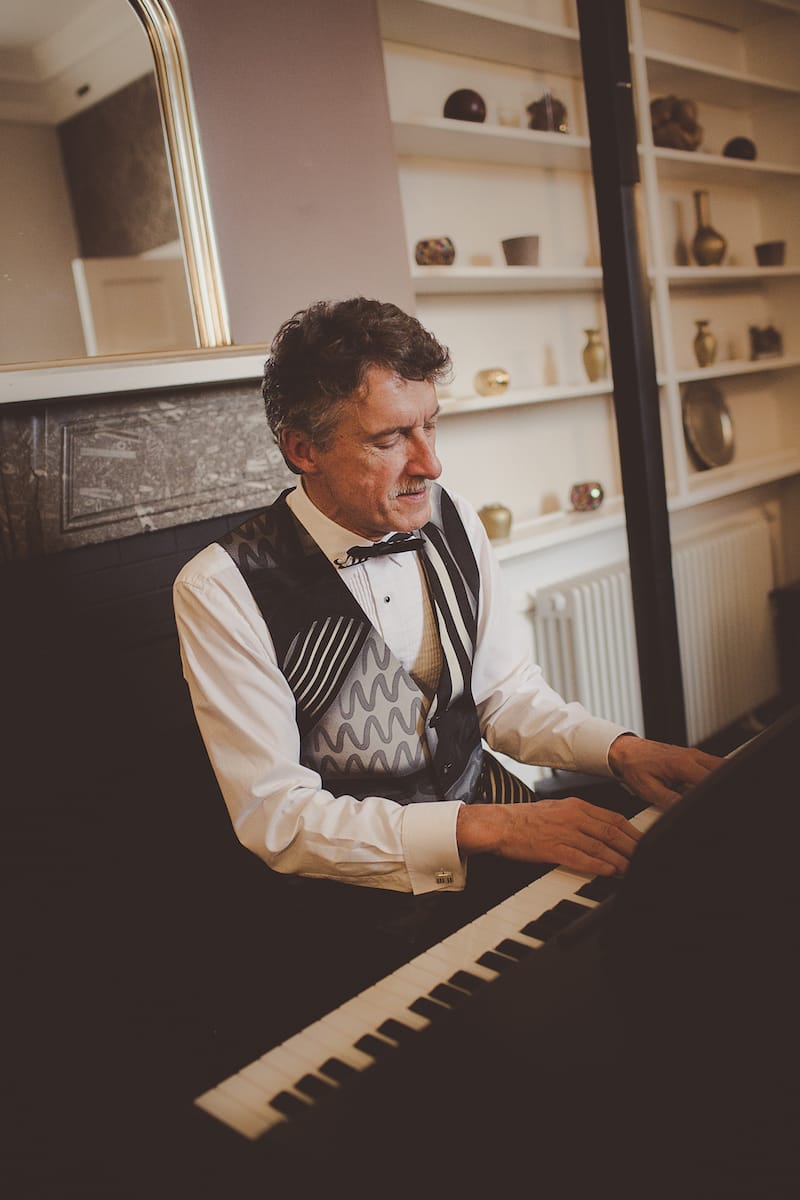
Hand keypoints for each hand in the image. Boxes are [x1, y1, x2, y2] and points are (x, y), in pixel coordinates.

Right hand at [457, 797, 642, 877]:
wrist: (499, 824)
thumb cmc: (525, 819)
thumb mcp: (558, 809)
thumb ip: (581, 817)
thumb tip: (603, 830)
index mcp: (576, 806)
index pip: (613, 818)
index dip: (632, 833)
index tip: (645, 843)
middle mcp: (573, 817)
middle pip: (612, 832)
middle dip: (632, 847)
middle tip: (646, 859)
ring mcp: (563, 832)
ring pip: (600, 846)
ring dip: (619, 860)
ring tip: (633, 870)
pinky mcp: (552, 849)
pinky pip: (579, 858)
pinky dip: (597, 865)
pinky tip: (608, 871)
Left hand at [607, 733, 722, 808]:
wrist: (627, 751)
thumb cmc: (635, 767)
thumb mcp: (648, 789)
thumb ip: (669, 800)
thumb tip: (684, 810)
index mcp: (681, 764)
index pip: (711, 780)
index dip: (719, 795)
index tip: (724, 807)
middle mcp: (692, 756)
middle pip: (724, 769)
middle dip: (728, 785)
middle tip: (729, 804)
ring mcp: (694, 754)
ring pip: (721, 765)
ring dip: (724, 779)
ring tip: (722, 796)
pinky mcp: (693, 756)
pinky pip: (713, 764)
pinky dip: (717, 775)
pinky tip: (713, 788)